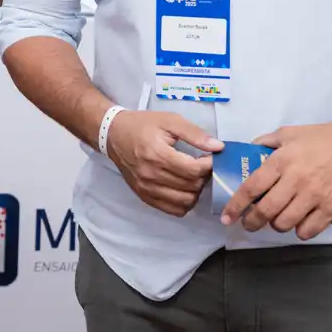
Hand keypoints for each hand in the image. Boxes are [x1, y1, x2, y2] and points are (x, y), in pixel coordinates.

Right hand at [105, 110, 222, 216]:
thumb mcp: (169, 120)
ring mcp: (147, 188)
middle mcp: (151, 175)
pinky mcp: (144, 196)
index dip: (209, 165)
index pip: (193, 170)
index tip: (210, 157)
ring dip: (196, 191)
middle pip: (191, 186)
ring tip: (193, 177)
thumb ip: (194, 133)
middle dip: (203, 176)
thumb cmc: (142, 125)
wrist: (113, 134)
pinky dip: (184, 203)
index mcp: (158, 154)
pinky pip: (173, 210)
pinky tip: (184, 189)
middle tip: (202, 165)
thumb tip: (218, 147)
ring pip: (185, 201)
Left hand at [221, 120, 331, 238]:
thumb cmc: (321, 138)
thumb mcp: (288, 133)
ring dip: (276, 225)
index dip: (236, 206)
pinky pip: (308, 230)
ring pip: (285, 223)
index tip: (227, 217)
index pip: (251, 188)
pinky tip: (299, 223)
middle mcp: (295, 181)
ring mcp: (314, 196)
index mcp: (281, 161)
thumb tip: (247, 151)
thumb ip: (265, 142)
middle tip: (249, 224)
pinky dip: (299, 231)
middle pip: (266, 211)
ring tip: (277, 220)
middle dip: (252, 222)